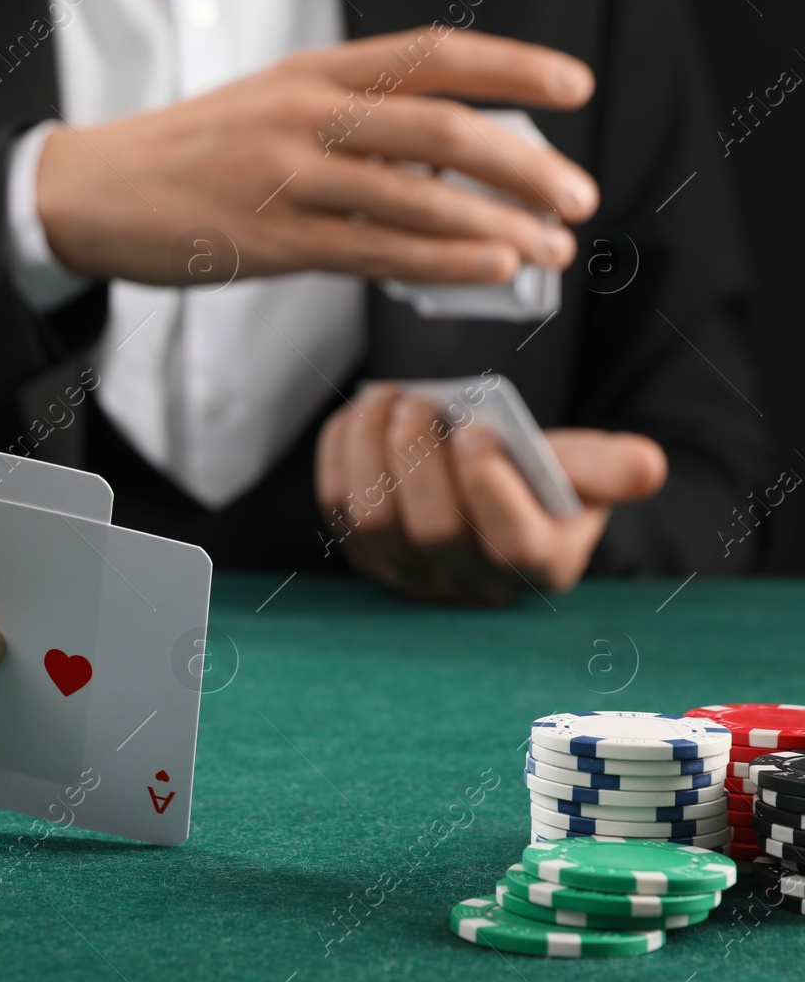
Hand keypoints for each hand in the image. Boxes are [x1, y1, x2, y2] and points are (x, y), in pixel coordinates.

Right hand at [36, 28, 598, 286]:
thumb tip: (440, 169)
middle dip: (526, 164)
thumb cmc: (186, 154)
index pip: (434, 55)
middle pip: (443, 128)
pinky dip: (442, 260)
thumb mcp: (271, 108)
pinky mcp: (270, 240)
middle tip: (576, 196)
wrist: (94, 191)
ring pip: (417, 197)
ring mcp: (287, 178)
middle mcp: (307, 114)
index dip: (514, 67)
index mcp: (314, 72)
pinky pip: (374, 250)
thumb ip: (351, 125)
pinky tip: (488, 268)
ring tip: (548, 248)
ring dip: (498, 225)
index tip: (573, 88)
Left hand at [315, 385, 665, 603]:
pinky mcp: (363, 551)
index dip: (489, 489)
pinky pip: (336, 507)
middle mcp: (468, 582)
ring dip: (372, 453)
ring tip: (389, 400)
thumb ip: (610, 467)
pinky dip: (342, 454)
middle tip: (421, 404)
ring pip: (373, 522)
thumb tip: (645, 465)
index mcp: (537, 565)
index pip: (510, 547)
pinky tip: (362, 414)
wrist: (489, 489)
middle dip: (419, 460)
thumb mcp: (583, 471)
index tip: (477, 431)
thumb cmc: (538, 481)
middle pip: (432, 532)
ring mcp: (409, 572)